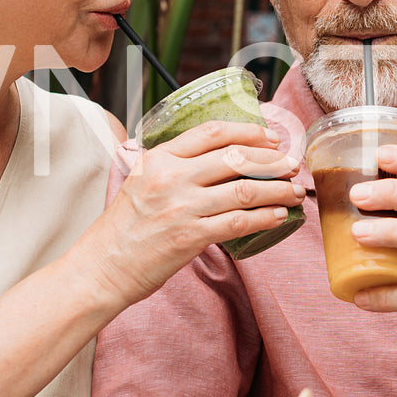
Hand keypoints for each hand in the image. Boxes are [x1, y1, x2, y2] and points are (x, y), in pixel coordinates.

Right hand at [89, 121, 303, 306]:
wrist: (102, 266)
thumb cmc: (123, 228)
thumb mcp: (141, 181)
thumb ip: (173, 167)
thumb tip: (217, 159)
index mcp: (159, 158)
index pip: (212, 132)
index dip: (249, 131)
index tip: (272, 137)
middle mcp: (171, 177)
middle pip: (235, 157)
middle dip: (272, 159)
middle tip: (292, 165)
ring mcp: (181, 207)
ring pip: (243, 189)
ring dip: (276, 189)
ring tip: (294, 192)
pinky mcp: (189, 237)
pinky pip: (238, 222)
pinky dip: (264, 217)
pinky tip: (279, 216)